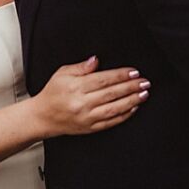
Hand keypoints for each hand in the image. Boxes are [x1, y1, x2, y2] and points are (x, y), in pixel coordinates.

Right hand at [34, 57, 149, 137]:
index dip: (120, 75)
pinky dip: (124, 115)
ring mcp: (87, 117)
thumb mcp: (62, 73)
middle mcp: (82, 103)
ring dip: (132, 101)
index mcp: (75, 87)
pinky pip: (111, 122)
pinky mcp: (91, 128)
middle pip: (112, 93)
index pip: (103, 79)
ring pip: (114, 108)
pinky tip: (133, 108)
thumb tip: (96, 60)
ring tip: (143, 94)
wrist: (43, 116)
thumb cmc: (53, 92)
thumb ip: (81, 67)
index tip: (134, 71)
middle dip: (131, 87)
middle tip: (145, 82)